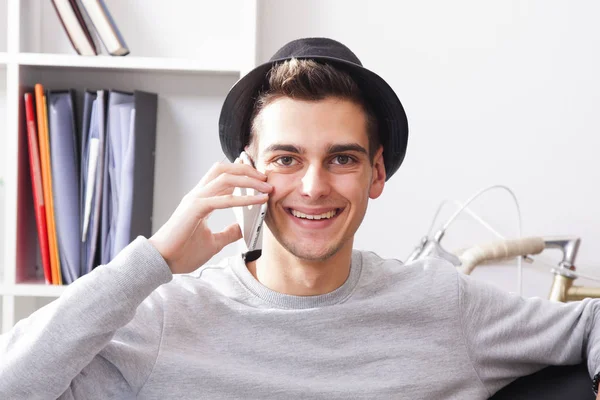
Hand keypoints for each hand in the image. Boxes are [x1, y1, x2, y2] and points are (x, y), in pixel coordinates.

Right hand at [149, 159, 271, 273]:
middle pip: (223, 169)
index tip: (258, 174)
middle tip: (265, 178)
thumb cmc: (182, 252)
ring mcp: (195, 200)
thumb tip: (243, 228)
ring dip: (249, 180)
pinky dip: (244, 198)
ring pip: (225, 178)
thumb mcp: (213, 242)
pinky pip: (224, 200)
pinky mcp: (195, 209)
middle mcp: (197, 195)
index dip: (240, 171)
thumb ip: (228, 233)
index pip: (221, 176)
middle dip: (246, 169)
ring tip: (267, 187)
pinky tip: (259, 200)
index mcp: (200, 200)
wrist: (163, 263)